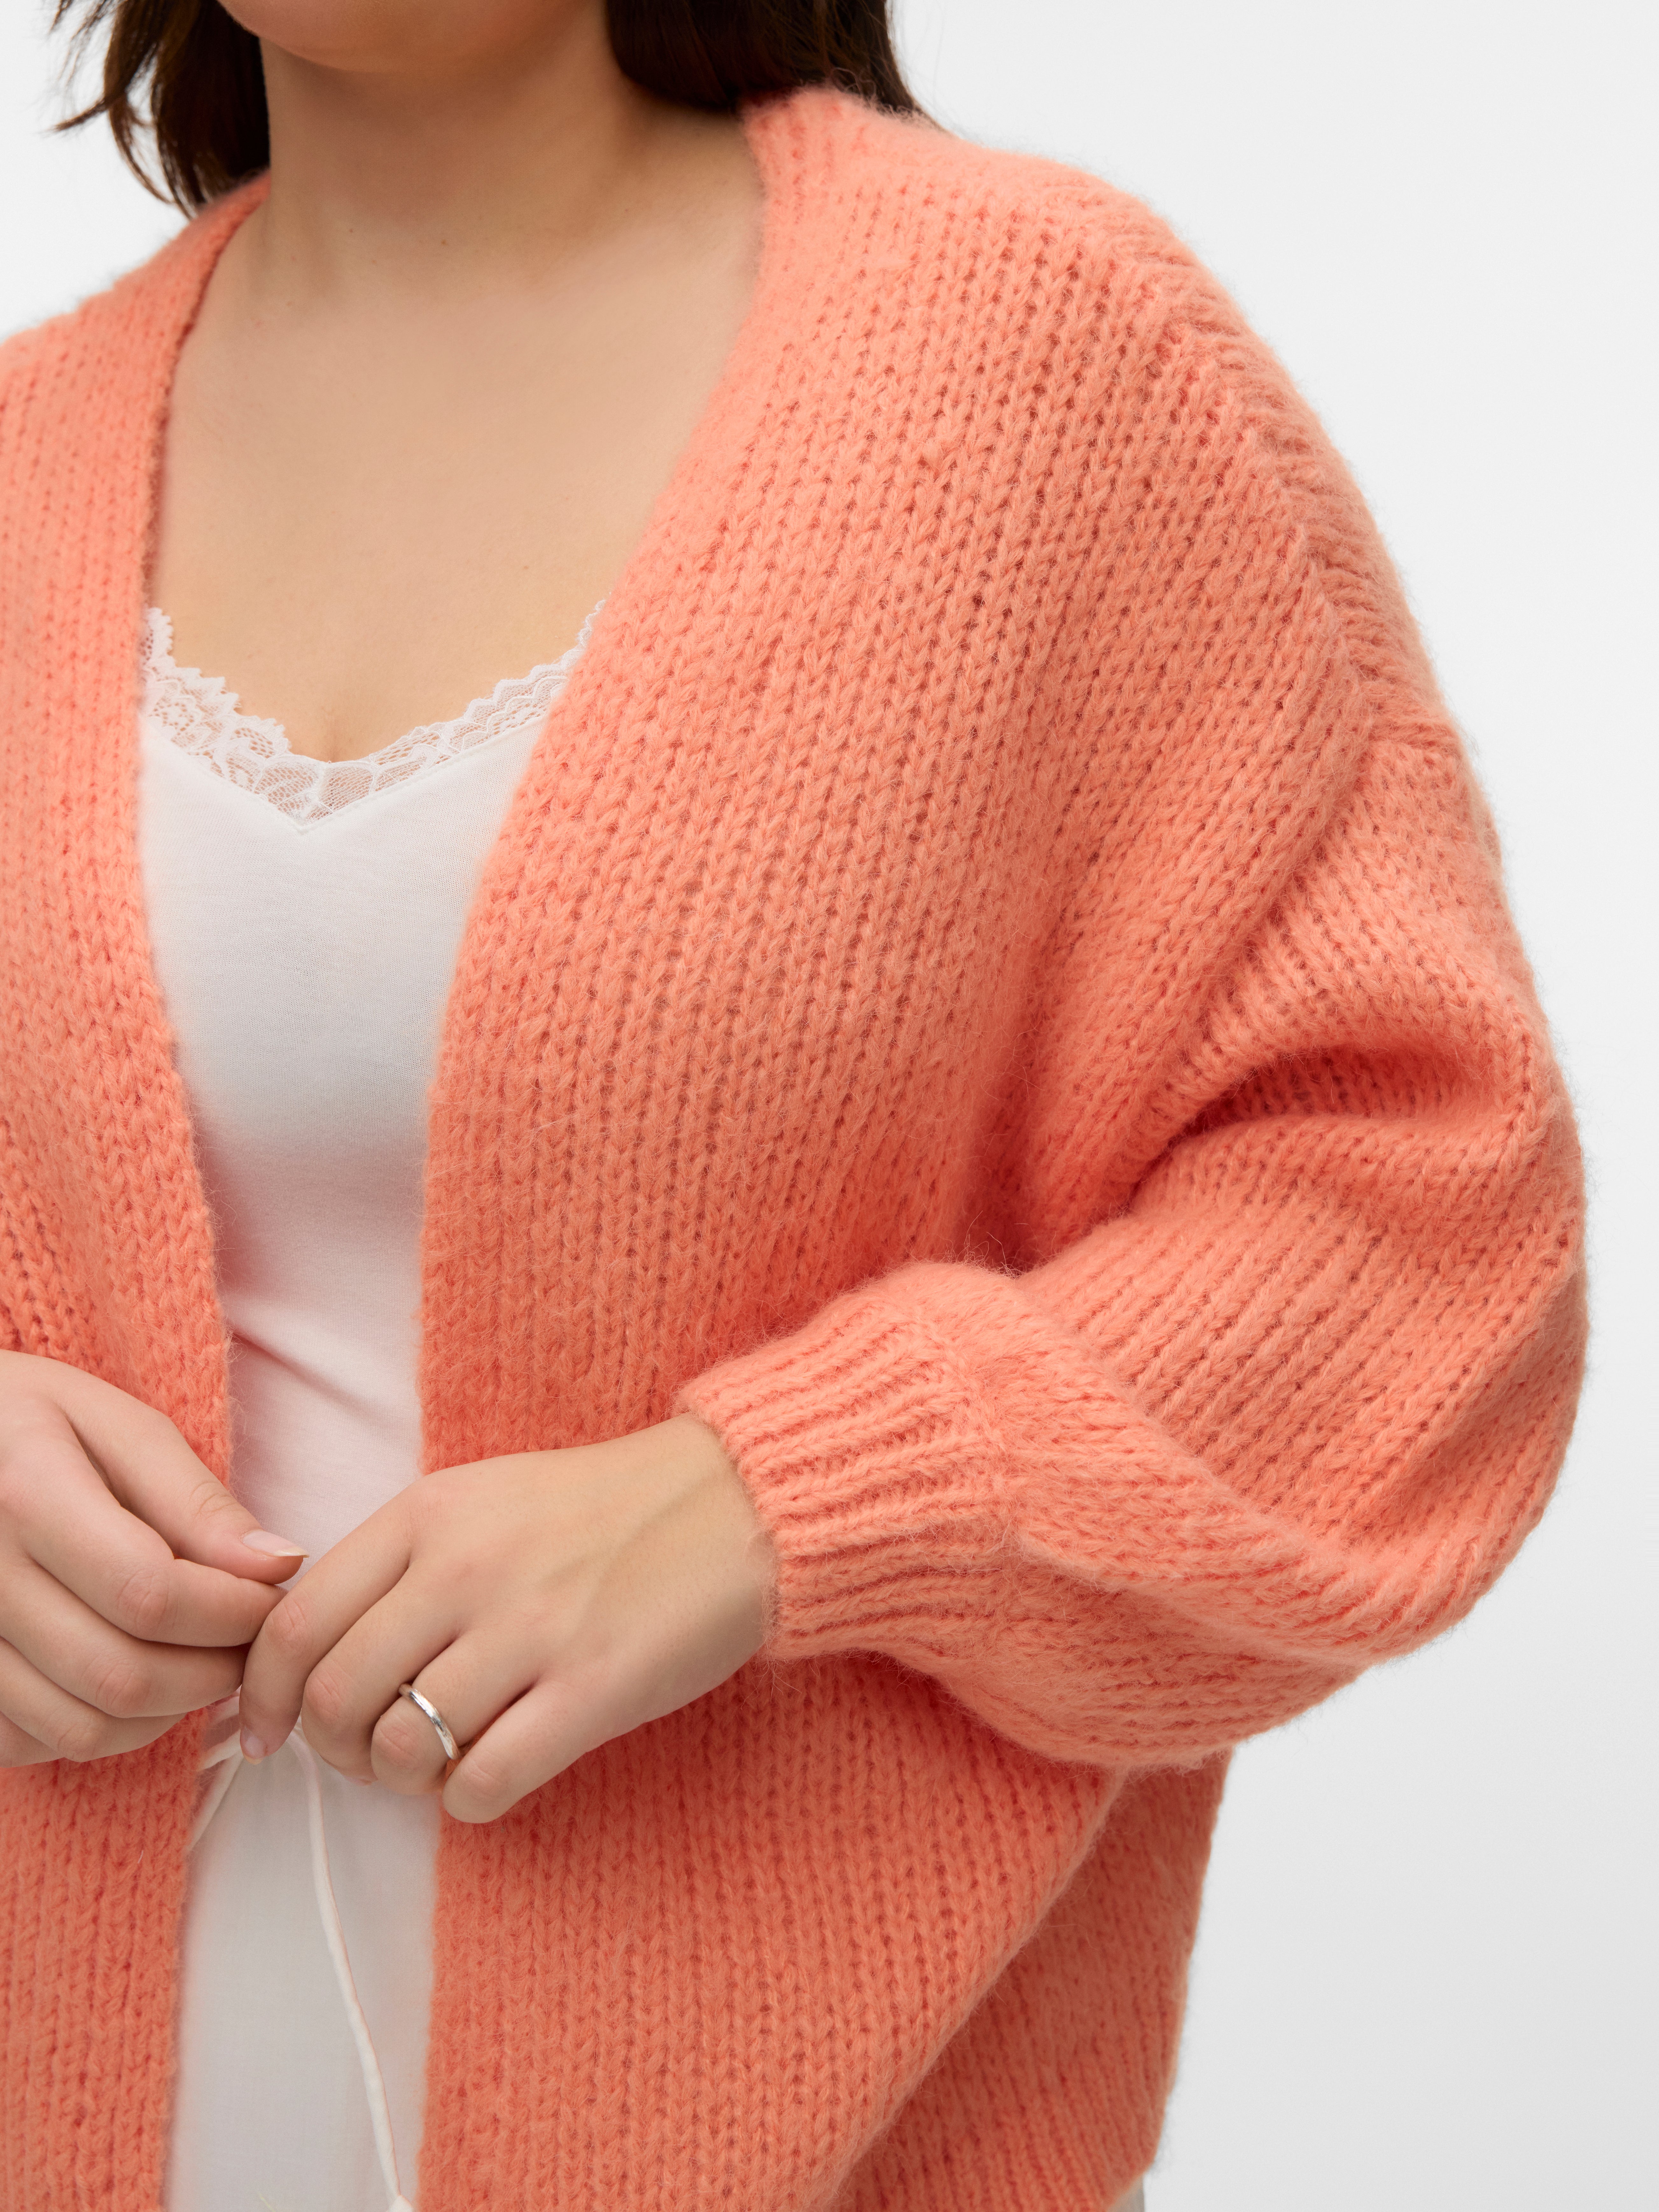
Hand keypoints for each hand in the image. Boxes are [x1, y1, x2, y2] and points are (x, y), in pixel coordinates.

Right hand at [0, 1350, 305, 1767]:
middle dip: (214, 1672)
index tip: (272, 1596)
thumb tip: (278, 1565)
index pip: (150, 1592)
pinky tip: (134, 1680)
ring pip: (83, 1729)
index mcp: (25, 1493)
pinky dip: (103, 1729)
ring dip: (168, 1712)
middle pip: (121, 1673)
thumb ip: (196, 1501)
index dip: (233, 1612)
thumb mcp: (117, 1425)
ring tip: (203, 1660)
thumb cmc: (33, 1422)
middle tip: (251, 1639)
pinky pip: (36, 1745)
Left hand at [237, 1413, 778, 1822]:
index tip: (275, 1730)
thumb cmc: (600, 1510)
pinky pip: (483, 1783)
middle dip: (335, 1748)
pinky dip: (467, 1800)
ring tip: (436, 1762)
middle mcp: (467, 1569)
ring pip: (402, 1747)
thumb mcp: (483, 1498)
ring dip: (402, 1778)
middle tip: (367, 1755)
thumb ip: (399, 1560)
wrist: (733, 1501)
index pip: (295, 1623)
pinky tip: (490, 1774)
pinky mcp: (592, 1690)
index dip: (265, 1693)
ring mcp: (532, 1631)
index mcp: (430, 1515)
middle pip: (337, 1695)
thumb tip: (315, 1651)